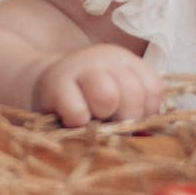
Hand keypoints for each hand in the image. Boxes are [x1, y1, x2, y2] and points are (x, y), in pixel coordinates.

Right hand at [32, 44, 163, 127]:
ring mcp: (80, 67)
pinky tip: (72, 120)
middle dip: (125, 119)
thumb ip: (136, 110)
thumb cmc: (87, 98)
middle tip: (109, 121)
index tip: (129, 116)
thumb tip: (148, 136)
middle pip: (134, 95)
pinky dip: (78, 124)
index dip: (146, 111)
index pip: (152, 87)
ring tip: (92, 118)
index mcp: (125, 61)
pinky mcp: (55, 84)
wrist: (43, 84)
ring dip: (102, 117)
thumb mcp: (116, 97)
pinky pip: (77, 113)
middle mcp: (106, 58)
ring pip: (108, 97)